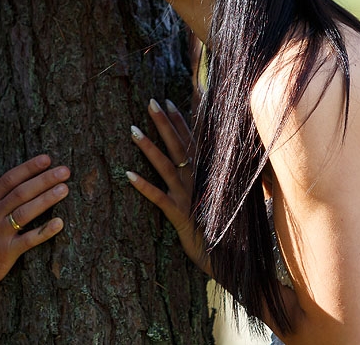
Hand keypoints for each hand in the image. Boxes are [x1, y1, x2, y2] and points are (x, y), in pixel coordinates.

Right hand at [0, 154, 69, 297]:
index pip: (9, 180)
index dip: (28, 168)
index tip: (46, 159)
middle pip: (21, 193)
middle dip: (44, 180)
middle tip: (64, 170)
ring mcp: (0, 234)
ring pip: (26, 212)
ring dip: (46, 200)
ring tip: (64, 189)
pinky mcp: (6, 252)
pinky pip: (28, 240)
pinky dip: (44, 232)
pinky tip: (59, 223)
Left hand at [127, 99, 210, 274]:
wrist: (231, 258)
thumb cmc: (222, 228)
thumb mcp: (220, 198)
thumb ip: (215, 177)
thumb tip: (207, 161)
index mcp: (206, 174)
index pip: (192, 140)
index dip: (180, 119)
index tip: (166, 100)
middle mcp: (198, 181)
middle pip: (179, 146)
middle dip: (164, 123)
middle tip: (150, 101)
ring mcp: (188, 197)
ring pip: (166, 167)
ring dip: (149, 147)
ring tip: (132, 131)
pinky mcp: (180, 216)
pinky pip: (159, 199)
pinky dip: (144, 187)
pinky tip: (128, 175)